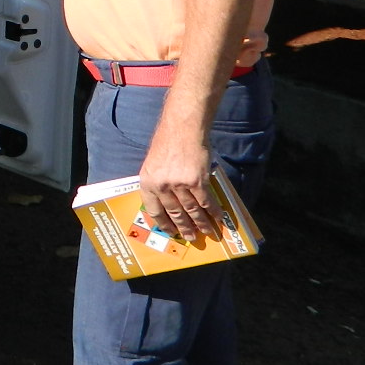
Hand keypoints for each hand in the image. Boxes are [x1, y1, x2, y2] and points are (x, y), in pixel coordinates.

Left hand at [136, 120, 219, 243]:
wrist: (183, 127)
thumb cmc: (167, 143)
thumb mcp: (153, 164)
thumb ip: (157, 183)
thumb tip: (167, 204)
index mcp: (147, 182)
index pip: (154, 211)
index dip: (164, 224)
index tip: (171, 232)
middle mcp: (162, 186)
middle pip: (175, 213)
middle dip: (184, 227)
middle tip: (191, 237)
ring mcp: (179, 185)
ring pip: (192, 211)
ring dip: (201, 224)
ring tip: (207, 232)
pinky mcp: (197, 182)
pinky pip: (206, 202)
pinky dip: (213, 211)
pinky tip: (218, 217)